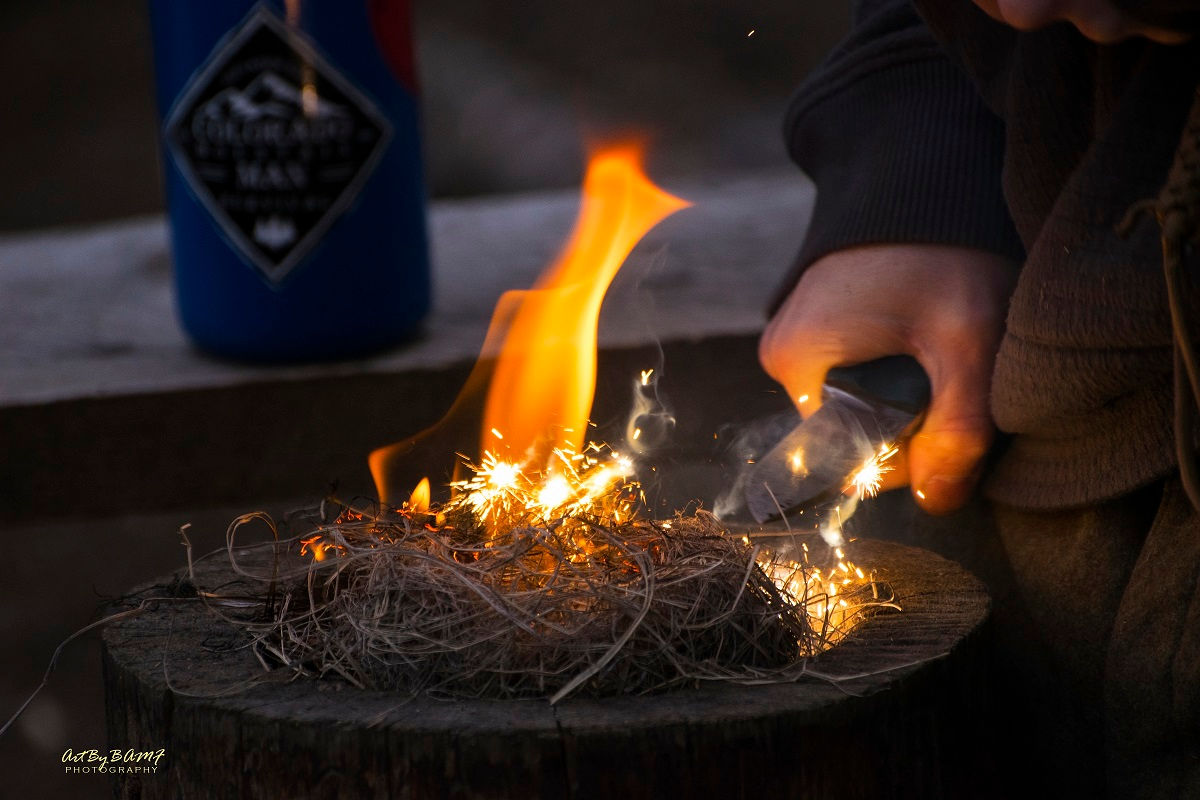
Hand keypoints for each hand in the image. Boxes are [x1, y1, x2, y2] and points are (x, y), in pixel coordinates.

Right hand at [759, 243, 1017, 513]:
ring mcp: (796, 337)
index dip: (911, 453)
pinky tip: (927, 340)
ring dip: (911, 397)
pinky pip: (858, 376)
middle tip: (957, 375)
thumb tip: (934, 501)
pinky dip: (899, 372)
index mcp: (795, 362)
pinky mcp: (817, 325)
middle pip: (857, 431)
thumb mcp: (966, 339)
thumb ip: (959, 427)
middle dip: (913, 423)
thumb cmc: (941, 249)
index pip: (852, 455)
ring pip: (862, 405)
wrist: (926, 174)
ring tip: (944, 351)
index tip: (952, 414)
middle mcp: (781, 355)